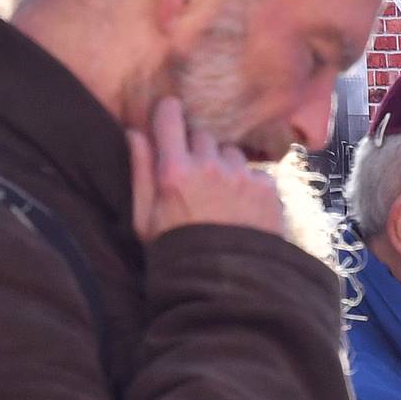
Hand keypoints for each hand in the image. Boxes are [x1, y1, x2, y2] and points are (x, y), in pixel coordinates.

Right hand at [128, 96, 283, 240]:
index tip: (168, 116)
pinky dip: (247, 185)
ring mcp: (241, 175)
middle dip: (196, 149)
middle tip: (194, 178)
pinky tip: (241, 211)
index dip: (168, 113)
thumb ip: (140, 171)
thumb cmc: (175, 254)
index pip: (170, 117)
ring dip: (224, 166)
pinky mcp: (266, 187)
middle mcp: (209, 165)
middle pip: (202, 135)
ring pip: (230, 152)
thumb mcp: (145, 220)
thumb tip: (134, 132)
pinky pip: (253, 172)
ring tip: (220, 198)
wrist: (225, 287)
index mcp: (174, 171)